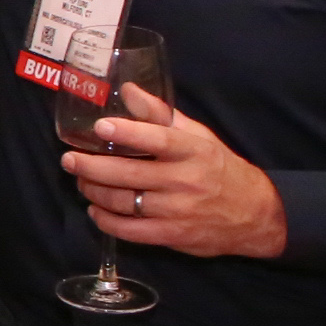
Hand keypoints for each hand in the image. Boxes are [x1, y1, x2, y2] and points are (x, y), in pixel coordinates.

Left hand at [61, 86, 288, 258]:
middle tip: (69, 159)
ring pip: (124, 202)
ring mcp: (179, 211)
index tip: (100, 127)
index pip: (159, 139)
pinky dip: (107, 222)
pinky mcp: (174, 235)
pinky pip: (131, 231)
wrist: (256, 214)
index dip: (128, 133)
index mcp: (194, 151)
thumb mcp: (197, 137)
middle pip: (129, 174)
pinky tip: (96, 211)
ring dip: (94, 192)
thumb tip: (128, 89)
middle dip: (91, 166)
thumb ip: (161, 115)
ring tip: (81, 181)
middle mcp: (186, 180)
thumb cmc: (218, 168)